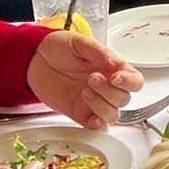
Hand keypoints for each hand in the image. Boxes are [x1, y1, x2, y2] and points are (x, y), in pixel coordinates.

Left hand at [26, 31, 144, 126]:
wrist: (33, 59)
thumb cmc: (58, 47)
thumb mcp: (79, 42)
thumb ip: (98, 52)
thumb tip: (116, 63)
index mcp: (112, 68)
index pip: (134, 81)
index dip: (129, 82)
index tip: (115, 77)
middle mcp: (106, 87)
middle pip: (124, 99)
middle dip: (109, 91)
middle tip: (92, 78)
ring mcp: (94, 102)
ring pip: (113, 114)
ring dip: (101, 105)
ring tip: (84, 91)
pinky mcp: (80, 113)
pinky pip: (96, 126)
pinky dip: (97, 125)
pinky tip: (91, 116)